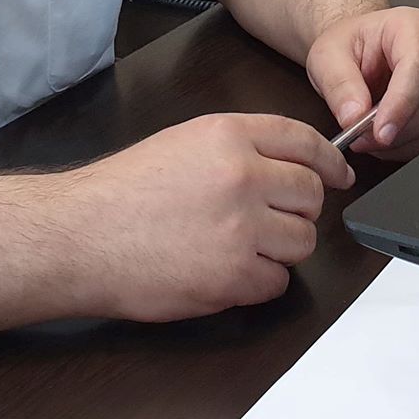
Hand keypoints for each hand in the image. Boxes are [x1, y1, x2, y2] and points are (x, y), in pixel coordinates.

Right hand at [67, 114, 353, 322]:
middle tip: (268, 220)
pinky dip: (258, 283)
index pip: (306, 141)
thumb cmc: (120, 194)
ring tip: (237, 248)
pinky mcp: (234, 274)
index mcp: (228, 136)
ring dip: (279, 249)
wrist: (79, 235)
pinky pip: (277, 282)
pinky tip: (224, 272)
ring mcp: (241, 227)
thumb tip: (286, 164)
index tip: (339, 176)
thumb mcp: (182, 143)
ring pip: (303, 241)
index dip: (329, 162)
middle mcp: (242, 175)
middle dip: (296, 210)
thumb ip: (237, 148)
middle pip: (311, 195)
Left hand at [305, 6, 418, 160]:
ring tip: (372, 140)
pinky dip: (416, 146)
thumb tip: (354, 116)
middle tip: (364, 139)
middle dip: (401, 129)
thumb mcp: (327, 56)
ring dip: (407, 141)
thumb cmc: (350, 45)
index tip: (380, 132)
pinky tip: (391, 142)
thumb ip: (339, 84)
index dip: (401, 104)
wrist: (363, 50)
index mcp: (413, 26)